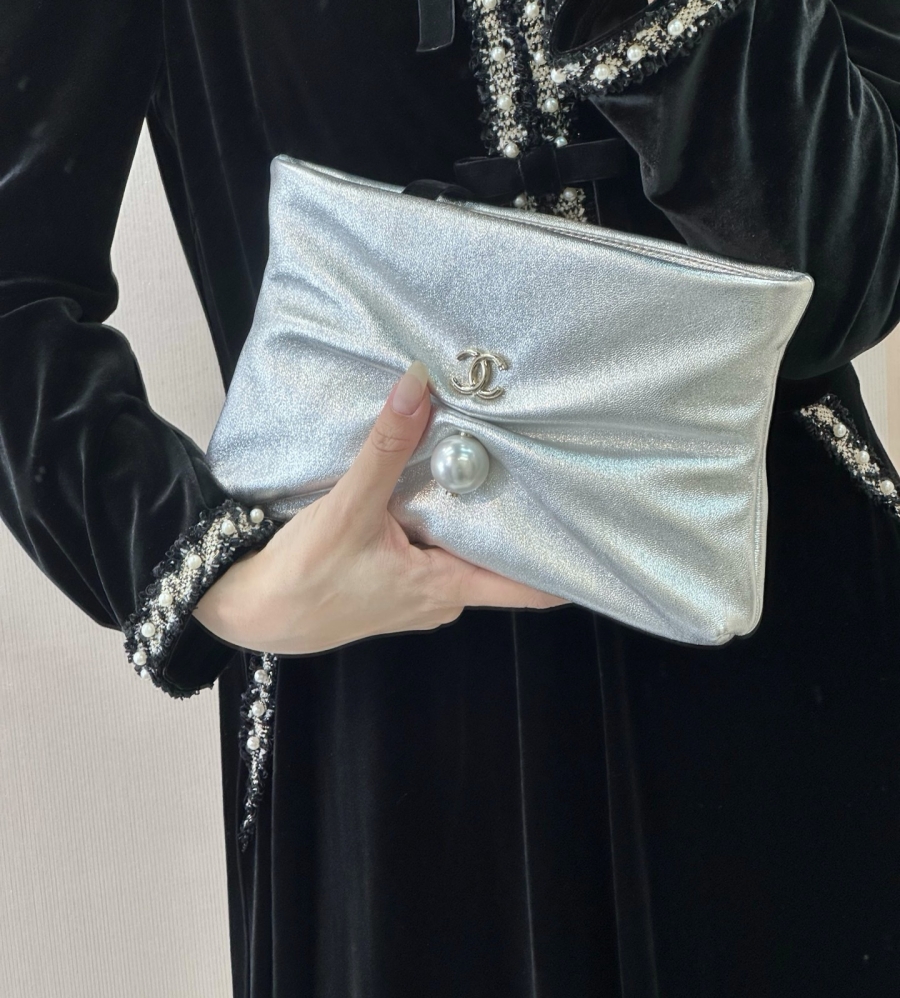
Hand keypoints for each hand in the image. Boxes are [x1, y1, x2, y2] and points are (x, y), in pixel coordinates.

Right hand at [193, 361, 568, 654]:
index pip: (528, 588)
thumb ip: (385, 447)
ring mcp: (415, 596)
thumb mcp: (348, 506)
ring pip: (458, 553)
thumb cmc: (302, 575)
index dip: (566, 566)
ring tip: (485, 470)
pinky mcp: (391, 586)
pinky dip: (435, 525)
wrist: (247, 611)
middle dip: (511, 521)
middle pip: (494, 560)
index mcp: (444, 588)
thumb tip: (419, 386)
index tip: (598, 532)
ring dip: (467, 520)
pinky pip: (429, 553)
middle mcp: (439, 599)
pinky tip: (424, 493)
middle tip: (538, 472)